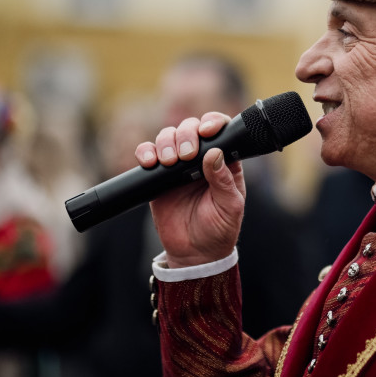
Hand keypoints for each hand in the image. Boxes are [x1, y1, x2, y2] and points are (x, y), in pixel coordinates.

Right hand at [135, 113, 245, 267]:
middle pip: (190, 128)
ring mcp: (178, 167)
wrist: (195, 253)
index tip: (207, 131)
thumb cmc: (219, 229)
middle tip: (186, 154)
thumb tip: (214, 153)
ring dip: (166, 141)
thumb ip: (223, 181)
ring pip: (168, 137)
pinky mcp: (158, 178)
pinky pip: (148, 156)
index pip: (220, 131)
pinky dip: (145, 152)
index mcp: (224, 162)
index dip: (213, 122)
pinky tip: (150, 162)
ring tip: (170, 161)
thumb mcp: (229, 206)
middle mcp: (200, 159)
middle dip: (186, 134)